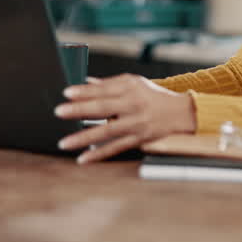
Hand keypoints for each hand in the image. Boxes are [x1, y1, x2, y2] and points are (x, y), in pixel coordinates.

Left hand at [54, 74, 195, 163]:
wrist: (182, 113)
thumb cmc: (153, 96)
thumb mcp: (134, 83)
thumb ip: (109, 85)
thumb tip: (84, 83)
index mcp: (131, 87)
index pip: (103, 89)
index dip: (84, 91)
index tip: (66, 93)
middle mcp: (134, 105)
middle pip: (103, 107)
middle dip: (80, 110)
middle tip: (59, 112)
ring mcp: (136, 124)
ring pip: (107, 131)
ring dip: (84, 137)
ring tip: (64, 142)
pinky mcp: (139, 140)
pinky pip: (116, 148)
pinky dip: (98, 154)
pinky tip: (83, 159)